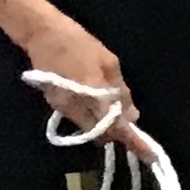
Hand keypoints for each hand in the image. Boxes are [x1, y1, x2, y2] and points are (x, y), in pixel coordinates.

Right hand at [16, 8, 134, 136]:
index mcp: (93, 95)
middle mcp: (76, 108)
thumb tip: (132, 116)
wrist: (40, 34)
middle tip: (131, 124)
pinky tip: (98, 104)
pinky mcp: (54, 106)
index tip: (150, 155)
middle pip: (101, 134)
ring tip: (116, 110)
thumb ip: (121, 92)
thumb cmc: (79, 44)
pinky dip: (92, 118)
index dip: (133, 142)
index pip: (116, 127)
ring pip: (89, 129)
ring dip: (104, 126)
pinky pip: (79, 120)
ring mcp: (62, 108)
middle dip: (118, 134)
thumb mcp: (109, 63)